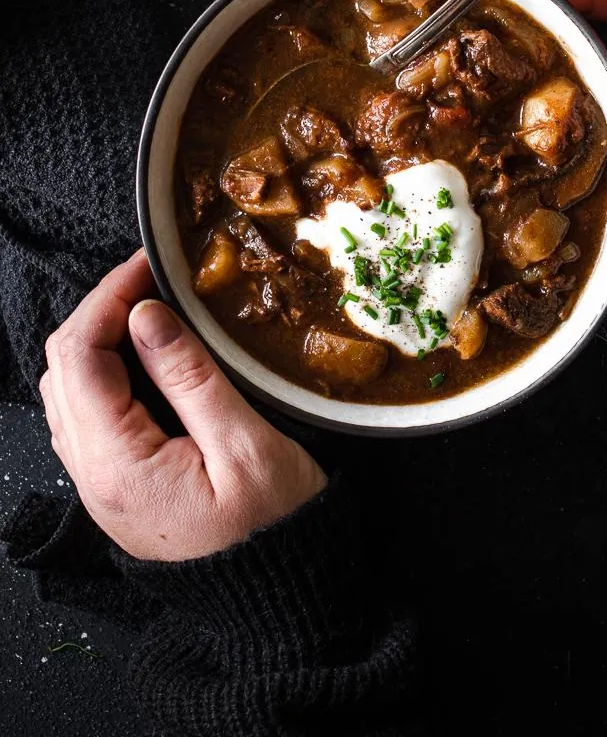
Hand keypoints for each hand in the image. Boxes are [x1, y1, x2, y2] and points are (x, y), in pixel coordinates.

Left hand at [39, 251, 326, 561]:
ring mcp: (102, 485)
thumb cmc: (275, 530)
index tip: (149, 264)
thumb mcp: (245, 446)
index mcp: (117, 464)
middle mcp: (93, 475)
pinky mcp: (121, 487)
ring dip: (102, 341)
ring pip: (71, 391)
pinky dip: (111, 374)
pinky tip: (154, 358)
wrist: (281, 604)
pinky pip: (92, 416)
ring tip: (155, 310)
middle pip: (63, 368)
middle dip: (100, 311)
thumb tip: (144, 314)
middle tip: (153, 280)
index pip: (78, 356)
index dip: (107, 297)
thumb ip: (189, 377)